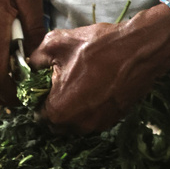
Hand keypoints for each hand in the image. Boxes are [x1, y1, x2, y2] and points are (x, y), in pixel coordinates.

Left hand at [28, 3, 169, 132]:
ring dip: (72, 107)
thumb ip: (36, 59)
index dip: (37, 97)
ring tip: (79, 82)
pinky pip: (92, 118)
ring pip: (74, 122)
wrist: (140, 49)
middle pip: (55, 122)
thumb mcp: (56, 43)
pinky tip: (94, 85)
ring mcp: (98, 125)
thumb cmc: (97, 46)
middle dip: (53, 105)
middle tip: (59, 81)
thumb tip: (29, 65)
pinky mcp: (113, 120)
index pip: (36, 114)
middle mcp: (77, 125)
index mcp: (58, 111)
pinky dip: (89, 106)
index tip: (44, 82)